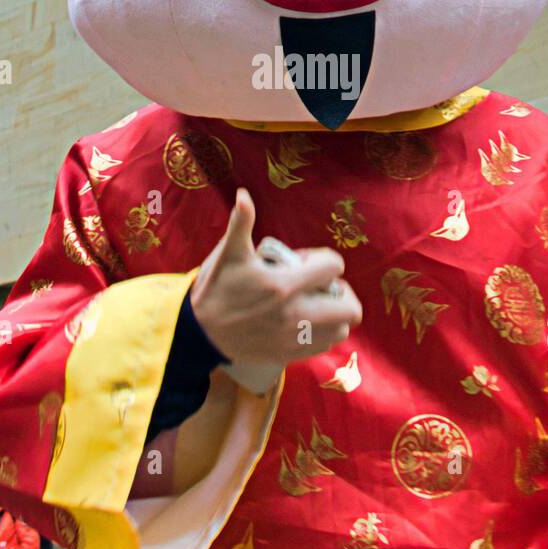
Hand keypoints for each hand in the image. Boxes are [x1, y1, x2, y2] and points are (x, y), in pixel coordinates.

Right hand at [190, 188, 362, 365]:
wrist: (198, 331)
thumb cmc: (216, 288)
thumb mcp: (228, 254)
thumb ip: (241, 222)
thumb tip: (243, 195)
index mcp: (284, 285)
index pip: (334, 267)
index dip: (327, 259)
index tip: (308, 261)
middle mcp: (295, 315)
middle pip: (350, 307)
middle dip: (341, 290)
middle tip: (322, 286)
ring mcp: (294, 338)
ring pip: (341, 329)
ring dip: (335, 314)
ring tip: (317, 304)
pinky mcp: (288, 354)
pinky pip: (324, 346)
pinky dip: (322, 333)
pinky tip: (306, 322)